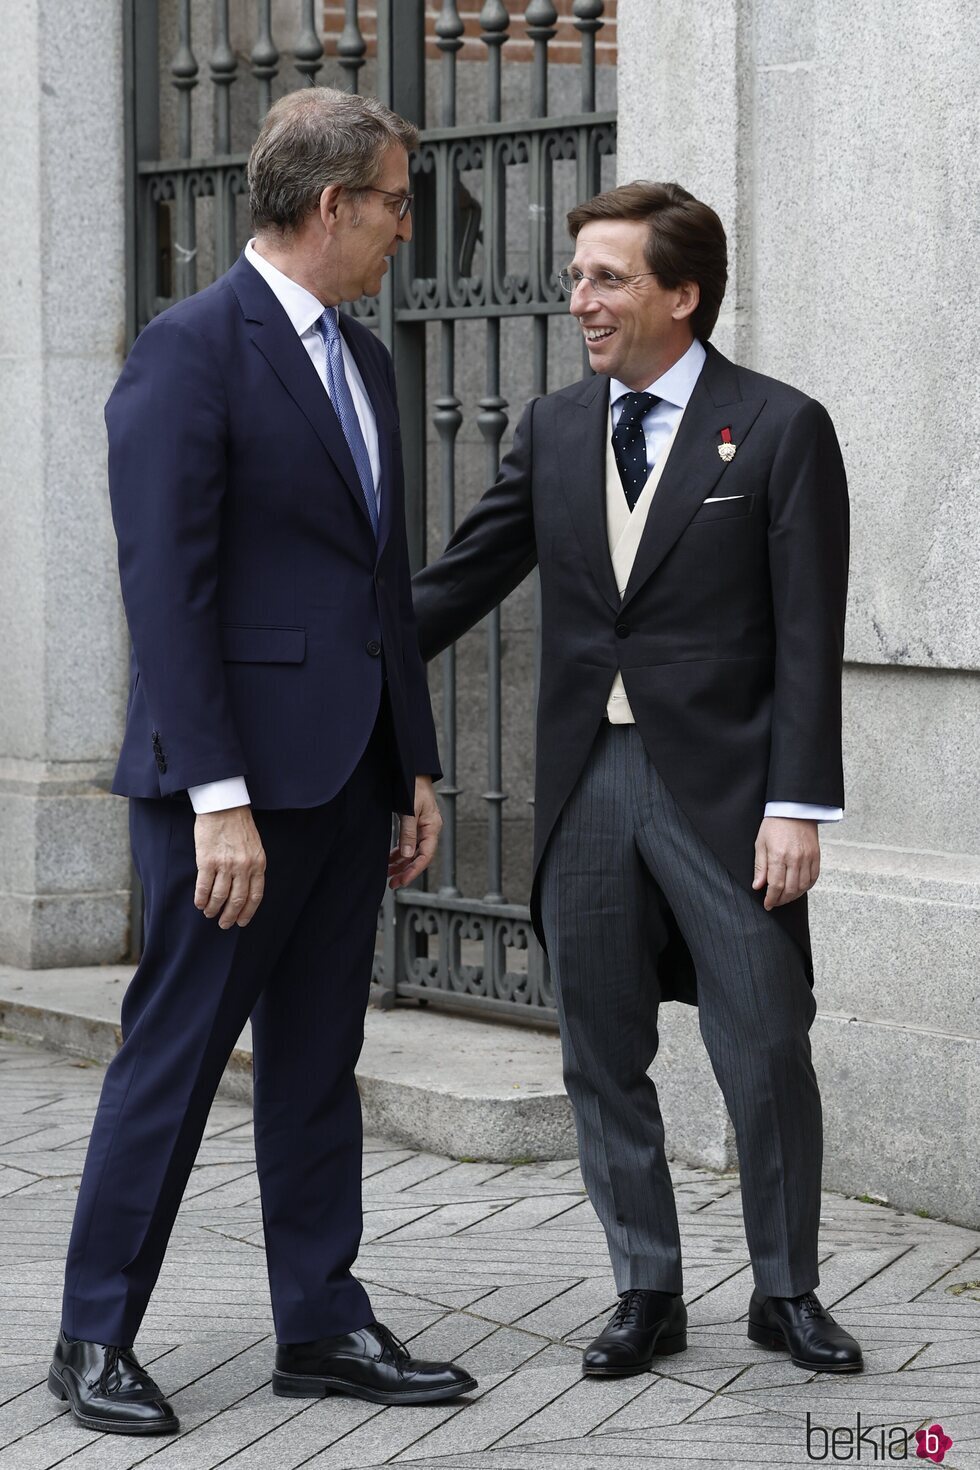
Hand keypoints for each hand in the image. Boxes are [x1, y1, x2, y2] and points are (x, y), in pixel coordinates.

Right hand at [193, 806, 265, 928]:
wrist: (224, 806)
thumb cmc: (239, 825)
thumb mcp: (255, 846)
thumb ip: (252, 866)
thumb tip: (245, 888)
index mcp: (258, 864)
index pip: (255, 896)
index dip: (248, 912)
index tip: (242, 922)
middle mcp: (243, 867)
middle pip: (237, 900)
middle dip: (230, 916)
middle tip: (224, 924)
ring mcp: (225, 865)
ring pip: (219, 897)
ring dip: (213, 909)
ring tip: (209, 913)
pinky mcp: (207, 861)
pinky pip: (204, 887)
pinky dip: (201, 899)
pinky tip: (199, 904)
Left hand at [388, 777, 441, 889]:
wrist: (412, 769)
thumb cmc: (413, 785)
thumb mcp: (410, 810)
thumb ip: (408, 833)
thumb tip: (407, 856)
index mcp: (432, 827)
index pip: (425, 856)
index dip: (414, 870)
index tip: (402, 880)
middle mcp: (429, 830)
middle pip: (419, 857)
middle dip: (406, 871)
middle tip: (392, 884)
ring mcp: (422, 828)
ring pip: (413, 852)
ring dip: (401, 864)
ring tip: (388, 874)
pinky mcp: (414, 825)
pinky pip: (408, 844)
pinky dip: (399, 853)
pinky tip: (390, 860)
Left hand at [752, 817, 819, 910]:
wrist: (794, 809)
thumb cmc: (774, 825)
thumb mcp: (760, 844)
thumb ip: (760, 867)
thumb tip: (758, 886)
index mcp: (778, 856)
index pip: (776, 886)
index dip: (771, 899)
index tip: (768, 904)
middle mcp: (795, 859)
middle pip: (790, 889)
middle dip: (781, 900)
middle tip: (775, 903)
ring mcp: (807, 858)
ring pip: (803, 886)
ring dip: (793, 896)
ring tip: (785, 898)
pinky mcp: (816, 856)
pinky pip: (813, 878)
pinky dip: (806, 887)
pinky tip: (798, 889)